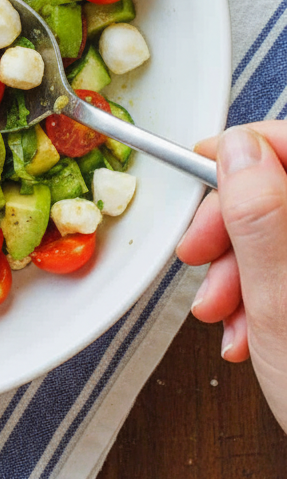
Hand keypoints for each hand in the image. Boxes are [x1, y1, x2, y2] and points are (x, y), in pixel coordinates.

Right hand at [177, 122, 286, 431]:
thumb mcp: (282, 304)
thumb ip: (259, 217)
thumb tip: (239, 150)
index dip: (244, 148)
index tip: (201, 166)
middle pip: (285, 190)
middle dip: (234, 224)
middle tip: (199, 258)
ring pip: (285, 232)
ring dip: (242, 268)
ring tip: (224, 315)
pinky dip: (265, 292)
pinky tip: (251, 330)